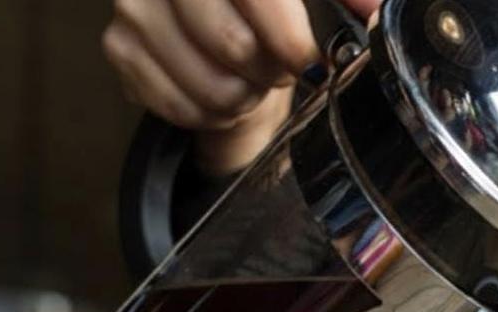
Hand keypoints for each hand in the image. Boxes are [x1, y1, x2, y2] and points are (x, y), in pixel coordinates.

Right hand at [103, 0, 379, 174]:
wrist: (216, 31)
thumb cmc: (263, 8)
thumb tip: (376, 10)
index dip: (282, 30)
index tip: (303, 56)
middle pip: (229, 42)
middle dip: (267, 70)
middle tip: (276, 67)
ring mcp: (134, 6)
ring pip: (209, 86)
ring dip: (242, 98)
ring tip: (247, 80)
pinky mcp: (121, 49)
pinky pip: (180, 108)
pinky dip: (210, 114)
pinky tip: (218, 91)